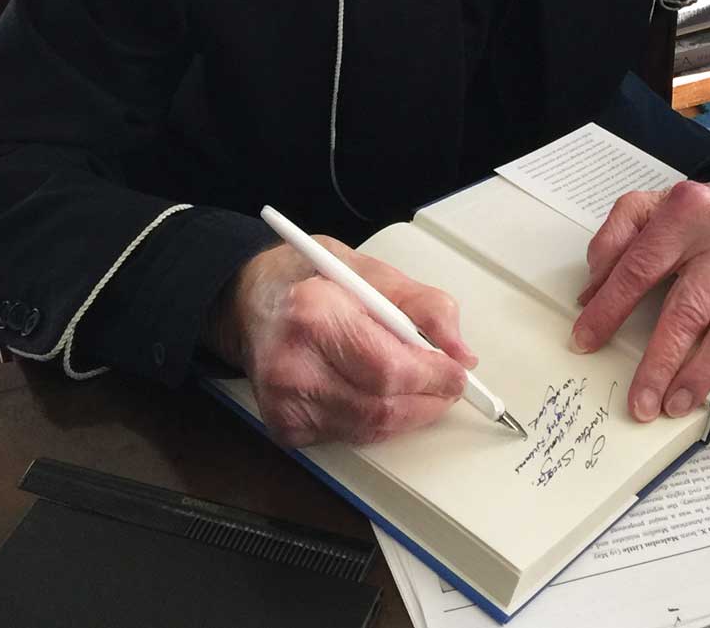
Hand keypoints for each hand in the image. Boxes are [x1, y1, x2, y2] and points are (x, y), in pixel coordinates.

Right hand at [208, 237, 474, 447]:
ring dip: (407, 414)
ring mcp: (283, 402)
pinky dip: (377, 420)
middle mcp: (292, 364)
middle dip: (427, 399)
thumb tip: (459, 352)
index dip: (433, 376)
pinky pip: (350, 436)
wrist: (250, 301)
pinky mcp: (285, 427)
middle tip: (448, 384)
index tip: (457, 372)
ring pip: (370, 428)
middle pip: (381, 405)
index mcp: (314, 313)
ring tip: (420, 388)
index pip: (388, 368)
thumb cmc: (309, 280)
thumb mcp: (371, 272)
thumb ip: (424, 306)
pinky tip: (377, 394)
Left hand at [571, 168, 709, 425]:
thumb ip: (612, 240)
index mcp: (684, 215)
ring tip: (676, 405)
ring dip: (703, 374)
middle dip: (661, 361)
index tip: (585, 341)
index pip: (639, 268)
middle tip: (640, 401)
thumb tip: (590, 294)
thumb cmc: (698, 212)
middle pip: (690, 308)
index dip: (609, 308)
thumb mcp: (648, 205)